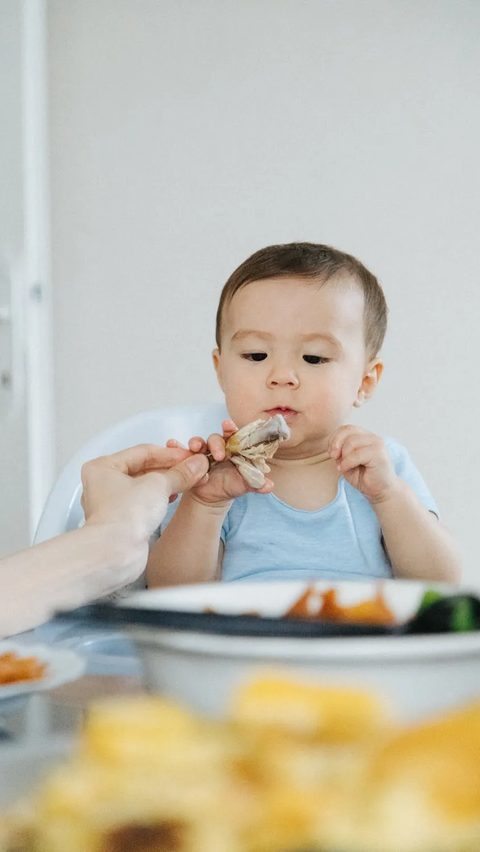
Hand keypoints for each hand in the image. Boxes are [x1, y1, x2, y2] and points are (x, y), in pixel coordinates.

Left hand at [81, 444, 208, 540]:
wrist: (116, 553)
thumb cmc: (124, 516)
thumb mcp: (158, 485)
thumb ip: (179, 473)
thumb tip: (196, 465)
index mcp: (103, 467)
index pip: (143, 452)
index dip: (170, 453)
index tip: (190, 457)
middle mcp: (104, 483)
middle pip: (143, 468)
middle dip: (171, 469)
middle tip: (193, 468)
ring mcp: (112, 503)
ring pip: (144, 486)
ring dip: (168, 483)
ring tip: (189, 481)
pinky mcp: (122, 520)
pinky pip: (144, 502)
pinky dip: (160, 498)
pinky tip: (175, 497)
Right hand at [167, 420, 273, 506]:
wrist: (212, 498)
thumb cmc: (231, 486)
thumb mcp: (244, 486)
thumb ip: (257, 484)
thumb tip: (269, 486)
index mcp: (234, 448)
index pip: (234, 434)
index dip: (231, 428)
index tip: (229, 426)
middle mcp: (218, 447)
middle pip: (216, 437)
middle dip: (216, 442)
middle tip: (219, 454)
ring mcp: (202, 452)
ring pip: (198, 442)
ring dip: (195, 442)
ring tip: (194, 447)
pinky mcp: (189, 459)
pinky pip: (181, 450)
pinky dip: (176, 446)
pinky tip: (172, 444)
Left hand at [328, 426, 397, 502]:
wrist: (379, 491)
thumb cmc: (363, 476)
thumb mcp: (346, 461)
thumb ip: (340, 450)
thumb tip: (333, 446)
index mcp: (365, 437)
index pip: (347, 428)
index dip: (335, 438)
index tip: (331, 453)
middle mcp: (372, 438)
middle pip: (348, 431)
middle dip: (336, 444)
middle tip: (334, 458)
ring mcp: (377, 444)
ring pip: (351, 442)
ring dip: (343, 456)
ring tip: (344, 466)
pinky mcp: (379, 454)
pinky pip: (356, 454)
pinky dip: (347, 463)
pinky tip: (346, 470)